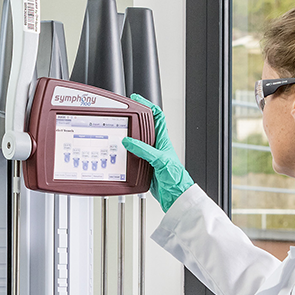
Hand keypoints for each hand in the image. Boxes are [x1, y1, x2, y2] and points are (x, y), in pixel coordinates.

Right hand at [122, 93, 193, 211]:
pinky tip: (119, 155)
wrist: (175, 196)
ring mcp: (149, 157)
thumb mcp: (159, 159)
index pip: (156, 116)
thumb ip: (144, 149)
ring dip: (127, 139)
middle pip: (143, 127)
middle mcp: (156, 146)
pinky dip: (125, 155)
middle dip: (133, 120)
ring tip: (118, 133)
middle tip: (123, 115)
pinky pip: (132, 158)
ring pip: (135, 143)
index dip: (147, 105)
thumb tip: (129, 141)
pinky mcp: (144, 167)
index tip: (136, 99)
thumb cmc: (176, 178)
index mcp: (162, 140)